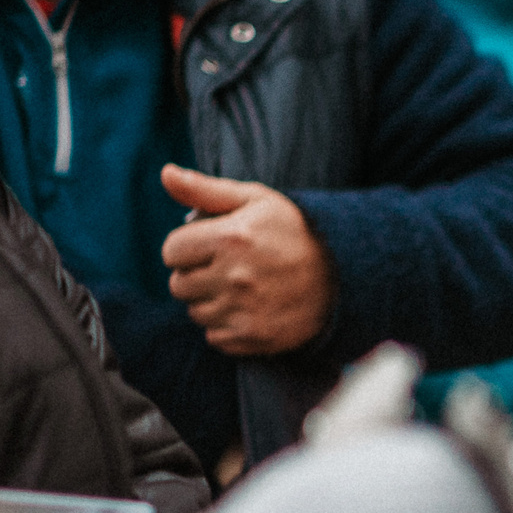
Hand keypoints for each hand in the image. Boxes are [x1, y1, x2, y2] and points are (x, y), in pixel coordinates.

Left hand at [160, 165, 334, 355]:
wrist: (346, 275)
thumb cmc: (295, 231)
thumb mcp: (256, 200)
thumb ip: (206, 189)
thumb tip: (166, 174)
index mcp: (231, 238)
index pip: (171, 251)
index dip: (188, 248)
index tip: (211, 246)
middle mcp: (235, 276)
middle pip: (179, 285)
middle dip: (197, 275)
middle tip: (228, 268)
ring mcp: (244, 310)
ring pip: (195, 312)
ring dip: (211, 302)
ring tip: (243, 289)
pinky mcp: (253, 337)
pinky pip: (214, 337)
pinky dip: (227, 327)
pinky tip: (251, 310)